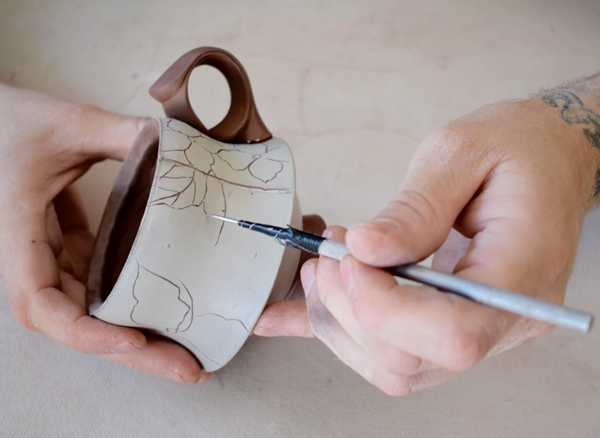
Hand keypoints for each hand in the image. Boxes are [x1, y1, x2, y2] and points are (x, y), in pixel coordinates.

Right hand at [0, 83, 208, 383]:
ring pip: (88, 304)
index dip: (84, 330)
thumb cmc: (10, 120)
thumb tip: (178, 146)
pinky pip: (93, 278)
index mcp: (17, 232)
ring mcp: (47, 253)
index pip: (41, 302)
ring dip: (133, 328)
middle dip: (131, 351)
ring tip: (186, 345)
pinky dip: (124, 297)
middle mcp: (31, 255)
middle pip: (76, 320)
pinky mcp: (61, 242)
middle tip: (188, 368)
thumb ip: (122, 133)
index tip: (133, 339)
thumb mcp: (68, 122)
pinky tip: (162, 305)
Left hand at [256, 81, 599, 394]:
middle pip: (411, 360)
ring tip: (323, 267)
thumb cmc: (518, 148)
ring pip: (393, 367)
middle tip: (330, 253)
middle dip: (349, 309)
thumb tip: (363, 249)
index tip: (350, 257)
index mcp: (521, 274)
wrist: (547, 158)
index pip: (454, 335)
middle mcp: (504, 319)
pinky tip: (288, 316)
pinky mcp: (449, 322)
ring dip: (339, 322)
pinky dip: (334, 331)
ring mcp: (479, 328)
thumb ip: (415, 207)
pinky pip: (387, 347)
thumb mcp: (462, 154)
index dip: (386, 307)